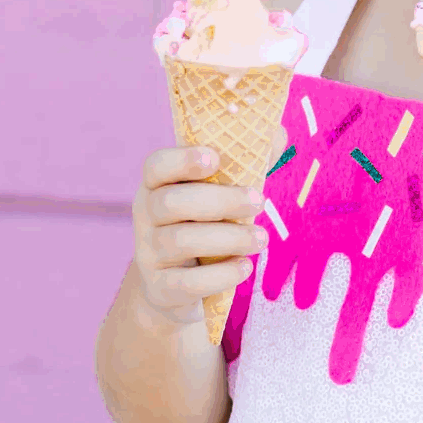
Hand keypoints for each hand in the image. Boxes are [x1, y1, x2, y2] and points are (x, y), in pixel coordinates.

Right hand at [131, 146, 265, 329]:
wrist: (173, 289)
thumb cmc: (203, 227)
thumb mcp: (219, 196)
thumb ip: (244, 164)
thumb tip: (277, 133)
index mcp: (157, 186)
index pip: (156, 165)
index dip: (182, 159)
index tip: (216, 158)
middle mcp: (145, 216)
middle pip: (171, 202)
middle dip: (220, 200)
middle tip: (260, 201)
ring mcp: (148, 253)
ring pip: (181, 240)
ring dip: (229, 238)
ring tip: (262, 239)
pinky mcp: (160, 288)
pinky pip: (186, 282)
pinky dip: (220, 275)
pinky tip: (244, 268)